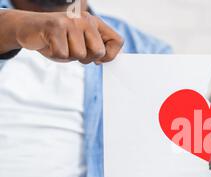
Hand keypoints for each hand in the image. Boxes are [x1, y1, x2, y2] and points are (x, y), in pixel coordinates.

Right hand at [0, 9, 122, 63]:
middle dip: (86, 59)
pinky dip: (56, 55)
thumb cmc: (59, 40)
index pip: (118, 41)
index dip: (110, 56)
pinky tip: (51, 45)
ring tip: (61, 45)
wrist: (29, 28)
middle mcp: (86, 19)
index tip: (97, 59)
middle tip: (73, 51)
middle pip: (99, 52)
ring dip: (69, 57)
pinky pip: (63, 55)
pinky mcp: (55, 27)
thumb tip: (110, 59)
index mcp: (95, 23)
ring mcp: (71, 22)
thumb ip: (97, 49)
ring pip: (80, 55)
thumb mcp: (82, 44)